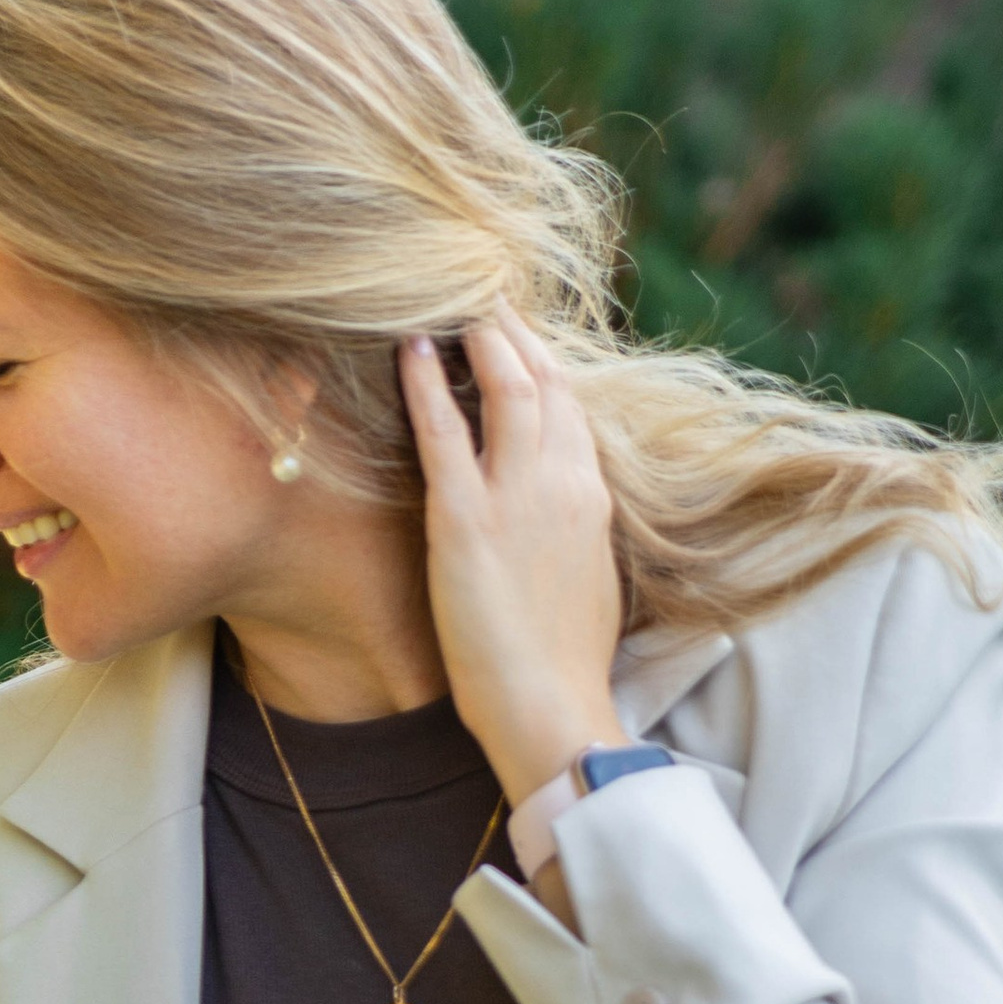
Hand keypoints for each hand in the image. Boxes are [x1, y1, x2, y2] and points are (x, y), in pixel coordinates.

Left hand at [400, 312, 625, 806]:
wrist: (551, 707)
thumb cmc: (563, 660)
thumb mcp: (586, 576)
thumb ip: (573, 527)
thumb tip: (557, 511)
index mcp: (592, 495)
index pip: (569, 405)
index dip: (539, 362)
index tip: (514, 335)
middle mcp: (564, 481)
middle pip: (543, 380)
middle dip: (512, 331)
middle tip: (479, 297)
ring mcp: (518, 497)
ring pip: (504, 389)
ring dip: (478, 338)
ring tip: (448, 303)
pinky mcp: (467, 521)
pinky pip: (445, 433)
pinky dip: (427, 383)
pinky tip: (410, 349)